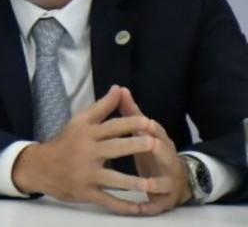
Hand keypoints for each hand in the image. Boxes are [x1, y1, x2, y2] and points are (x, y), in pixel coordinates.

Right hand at [12, 85, 164, 214]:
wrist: (40, 167)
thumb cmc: (66, 142)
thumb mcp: (80, 121)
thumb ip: (102, 107)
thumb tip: (119, 88)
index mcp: (87, 133)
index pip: (111, 126)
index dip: (130, 124)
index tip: (148, 122)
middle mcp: (86, 152)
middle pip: (114, 149)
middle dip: (134, 146)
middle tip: (155, 144)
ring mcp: (86, 174)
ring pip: (112, 179)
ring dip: (133, 183)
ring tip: (152, 184)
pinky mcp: (86, 192)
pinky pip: (107, 201)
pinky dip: (124, 207)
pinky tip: (140, 209)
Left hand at [117, 88, 191, 213]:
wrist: (175, 181)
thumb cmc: (152, 152)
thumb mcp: (142, 133)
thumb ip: (131, 113)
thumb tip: (120, 88)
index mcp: (159, 141)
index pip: (156, 131)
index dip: (149, 126)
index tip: (141, 121)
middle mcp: (167, 159)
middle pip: (164, 153)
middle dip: (158, 149)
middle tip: (148, 144)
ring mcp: (168, 179)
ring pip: (164, 181)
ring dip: (156, 182)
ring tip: (147, 183)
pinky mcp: (165, 198)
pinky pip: (159, 203)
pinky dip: (152, 204)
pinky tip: (143, 207)